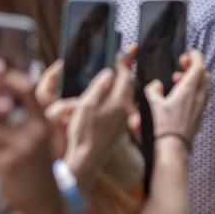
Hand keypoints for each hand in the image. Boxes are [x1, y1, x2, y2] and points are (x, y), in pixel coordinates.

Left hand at [0, 57, 62, 213]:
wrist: (45, 202)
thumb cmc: (34, 169)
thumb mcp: (34, 141)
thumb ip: (16, 120)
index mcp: (43, 123)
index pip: (26, 88)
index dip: (6, 78)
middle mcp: (36, 132)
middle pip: (2, 102)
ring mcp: (22, 147)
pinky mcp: (7, 163)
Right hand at [64, 62, 134, 192]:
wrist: (89, 158)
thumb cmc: (84, 132)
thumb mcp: (86, 105)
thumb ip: (99, 87)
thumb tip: (110, 72)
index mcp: (119, 102)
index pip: (126, 77)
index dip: (122, 64)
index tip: (120, 55)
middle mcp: (127, 110)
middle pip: (130, 86)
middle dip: (125, 73)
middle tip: (122, 62)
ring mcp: (125, 120)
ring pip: (127, 97)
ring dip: (123, 86)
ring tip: (117, 77)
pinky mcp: (121, 128)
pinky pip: (124, 108)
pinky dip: (120, 99)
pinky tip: (112, 99)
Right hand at [145, 50, 209, 146]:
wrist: (173, 149)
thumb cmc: (162, 127)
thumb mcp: (152, 104)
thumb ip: (153, 90)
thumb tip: (156, 85)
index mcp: (188, 91)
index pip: (198, 68)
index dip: (196, 57)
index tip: (190, 52)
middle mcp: (199, 98)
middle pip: (204, 76)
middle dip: (194, 67)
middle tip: (181, 66)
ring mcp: (201, 108)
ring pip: (204, 87)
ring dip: (193, 80)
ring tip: (176, 81)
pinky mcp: (200, 116)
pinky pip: (201, 98)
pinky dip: (194, 91)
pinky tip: (180, 97)